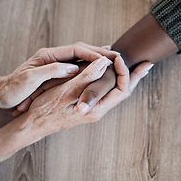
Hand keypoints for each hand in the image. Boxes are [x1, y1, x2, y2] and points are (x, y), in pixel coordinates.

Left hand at [0, 42, 118, 108]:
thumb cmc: (13, 89)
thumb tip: (74, 67)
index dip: (93, 54)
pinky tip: (95, 71)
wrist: (0, 95)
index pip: (76, 50)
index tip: (108, 60)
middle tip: (116, 56)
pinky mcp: (53, 73)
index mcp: (48, 55)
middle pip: (80, 50)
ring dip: (95, 59)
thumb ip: (52, 71)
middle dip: (98, 53)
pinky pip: (75, 67)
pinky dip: (87, 68)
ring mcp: (53, 64)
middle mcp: (52, 56)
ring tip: (111, 60)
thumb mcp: (31, 79)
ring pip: (79, 58)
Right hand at [14, 56, 152, 136]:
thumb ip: (85, 79)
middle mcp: (98, 111)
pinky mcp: (87, 107)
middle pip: (123, 92)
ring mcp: (93, 110)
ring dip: (126, 78)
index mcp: (96, 108)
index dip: (124, 71)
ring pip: (116, 93)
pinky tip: (111, 75)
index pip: (120, 89)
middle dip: (135, 76)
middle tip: (147, 64)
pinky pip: (106, 93)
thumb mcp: (64, 92)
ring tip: (135, 68)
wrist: (33, 124)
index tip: (118, 56)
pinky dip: (113, 82)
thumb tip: (104, 63)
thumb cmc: (46, 109)